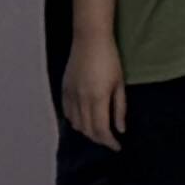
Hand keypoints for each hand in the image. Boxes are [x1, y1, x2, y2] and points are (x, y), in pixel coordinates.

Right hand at [60, 35, 126, 149]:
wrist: (90, 38)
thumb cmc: (109, 59)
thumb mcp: (119, 84)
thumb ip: (119, 108)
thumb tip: (120, 129)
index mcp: (97, 98)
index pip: (101, 130)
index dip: (109, 142)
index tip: (117, 146)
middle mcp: (81, 99)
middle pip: (88, 130)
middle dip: (99, 139)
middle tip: (110, 140)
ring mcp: (71, 94)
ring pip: (76, 123)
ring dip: (87, 131)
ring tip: (98, 131)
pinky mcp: (64, 88)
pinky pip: (67, 112)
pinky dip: (74, 120)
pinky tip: (83, 120)